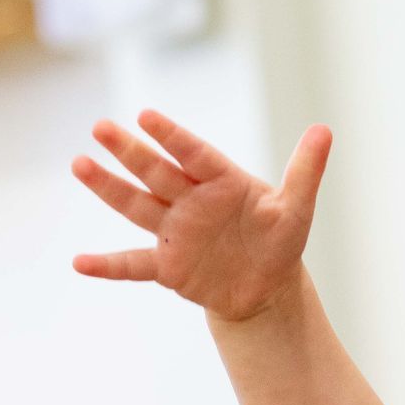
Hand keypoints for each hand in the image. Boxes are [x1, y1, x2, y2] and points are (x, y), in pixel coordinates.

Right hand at [70, 110, 330, 320]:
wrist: (265, 287)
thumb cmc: (279, 239)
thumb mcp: (296, 209)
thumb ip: (305, 171)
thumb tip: (324, 130)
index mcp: (220, 179)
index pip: (193, 153)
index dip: (171, 137)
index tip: (145, 116)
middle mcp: (190, 199)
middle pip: (156, 172)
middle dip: (129, 152)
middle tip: (100, 127)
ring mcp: (174, 232)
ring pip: (137, 206)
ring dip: (109, 189)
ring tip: (79, 164)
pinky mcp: (167, 267)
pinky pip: (133, 265)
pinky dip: (107, 266)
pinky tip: (79, 263)